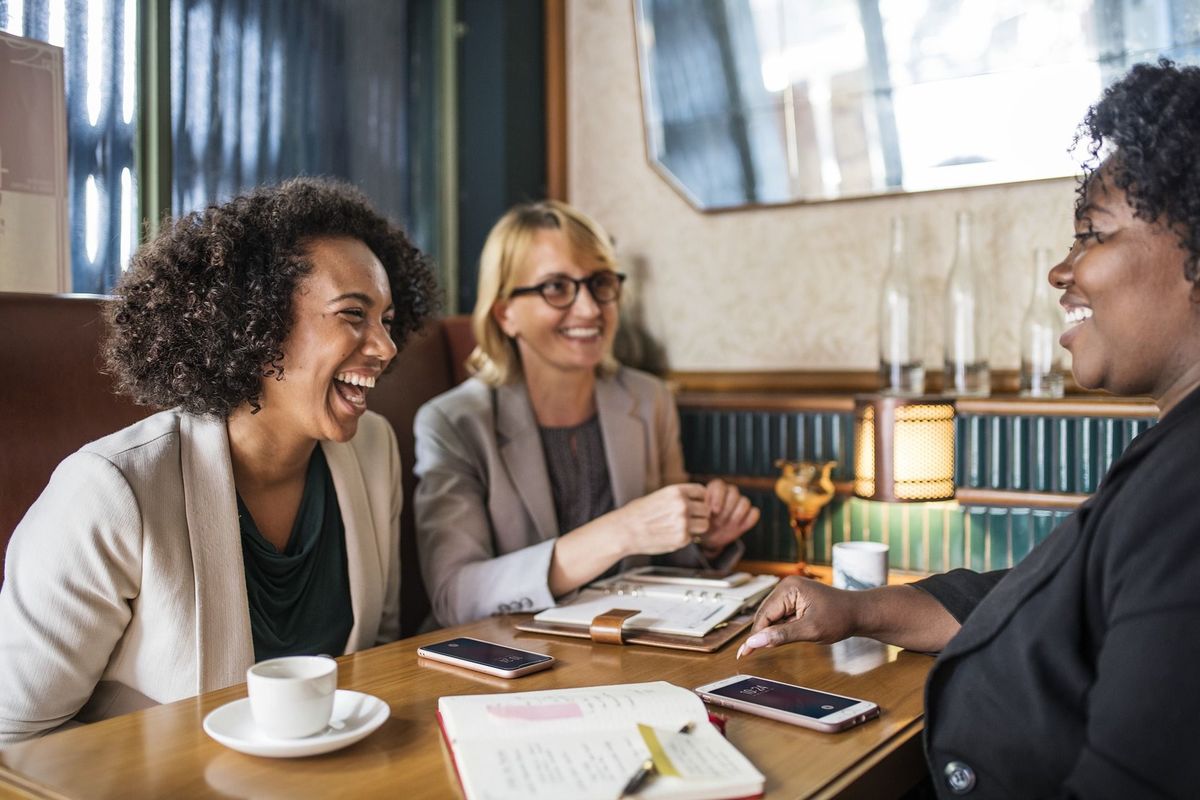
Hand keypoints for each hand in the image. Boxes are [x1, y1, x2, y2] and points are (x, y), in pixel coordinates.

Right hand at [616, 483, 709, 556]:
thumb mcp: (659, 496)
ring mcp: (683, 523)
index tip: (696, 504)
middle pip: (706, 509)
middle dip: (699, 515)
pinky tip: (671, 535)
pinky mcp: (681, 539)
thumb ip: (678, 498)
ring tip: (682, 528)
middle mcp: (682, 505)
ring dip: (696, 527)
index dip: (700, 499)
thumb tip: (696, 502)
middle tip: (688, 519)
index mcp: (676, 491)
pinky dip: (685, 538)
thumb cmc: (637, 514)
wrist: (624, 531)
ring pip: (705, 525)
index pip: (701, 491)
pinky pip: (692, 538)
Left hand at [698, 479, 758, 556]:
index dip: (718, 497)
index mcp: (715, 488)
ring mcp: (740, 503)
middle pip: (734, 493)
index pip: (720, 485)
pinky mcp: (749, 515)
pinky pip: (754, 513)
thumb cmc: (700, 523)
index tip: (713, 510)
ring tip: (725, 525)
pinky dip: (748, 520)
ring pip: (745, 502)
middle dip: (726, 509)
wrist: (709, 536)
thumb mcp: (696, 515)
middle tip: (718, 521)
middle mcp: (729, 493)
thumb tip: (705, 508)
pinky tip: (738, 527)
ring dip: (736, 515)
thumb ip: (700, 508)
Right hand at [736, 576, 859, 657]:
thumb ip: (781, 635)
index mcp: (789, 588)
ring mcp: (791, 592)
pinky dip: (781, 628)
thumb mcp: (810, 630)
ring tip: (773, 644)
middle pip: (765, 614)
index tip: (744, 652)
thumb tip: (756, 641)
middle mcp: (787, 586)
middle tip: (749, 653)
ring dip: (772, 631)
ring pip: (772, 616)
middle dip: (761, 633)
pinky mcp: (796, 599)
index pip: (764, 614)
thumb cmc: (840, 618)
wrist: (860, 613)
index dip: (755, 635)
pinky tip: (785, 636)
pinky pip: (781, 615)